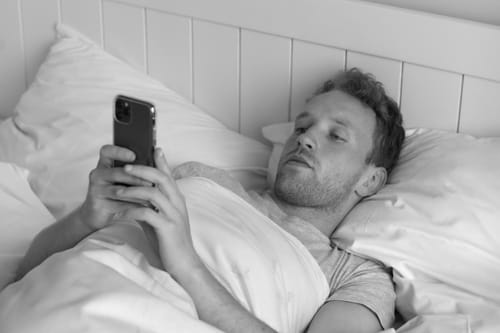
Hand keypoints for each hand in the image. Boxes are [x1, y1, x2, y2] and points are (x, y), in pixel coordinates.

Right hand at [78, 145, 151, 231]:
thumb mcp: (129, 177)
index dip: (118, 152)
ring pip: (118, 191)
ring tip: (152, 198)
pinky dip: (133, 207)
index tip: (133, 156)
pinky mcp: (97, 205)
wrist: (103, 215)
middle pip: (117, 173)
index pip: (107, 151)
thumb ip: (140, 165)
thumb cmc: (121, 192)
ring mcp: (96, 189)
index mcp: (106, 163)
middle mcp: (98, 174)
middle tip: (152, 184)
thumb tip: (158, 151)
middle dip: (137, 179)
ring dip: (137, 194)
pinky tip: (144, 209)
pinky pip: (118, 205)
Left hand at [115, 148, 201, 276]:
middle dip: (142, 169)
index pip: (169, 175)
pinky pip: (147, 213)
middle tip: (125, 166)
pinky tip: (119, 213)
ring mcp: (174, 215)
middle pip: (161, 178)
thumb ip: (152, 205)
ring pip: (154, 193)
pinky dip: (131, 210)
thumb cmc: (169, 242)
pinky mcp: (167, 228)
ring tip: (117, 190)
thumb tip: (136, 193)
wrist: (183, 264)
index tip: (153, 148)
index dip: (161, 161)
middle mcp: (178, 204)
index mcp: (177, 200)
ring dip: (133, 189)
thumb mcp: (160, 219)